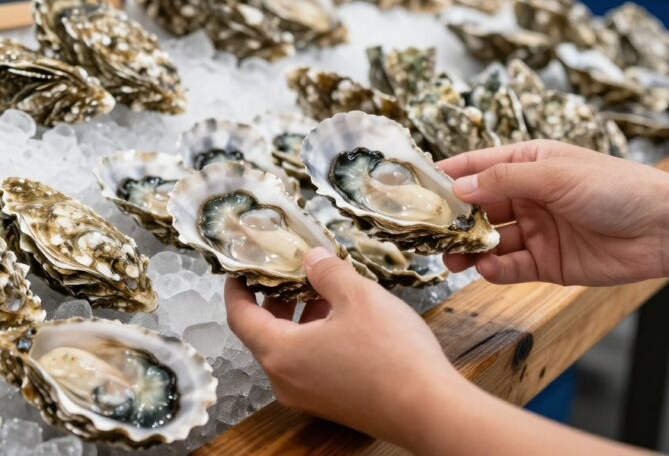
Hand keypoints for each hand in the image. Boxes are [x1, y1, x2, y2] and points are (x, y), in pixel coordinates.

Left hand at [224, 247, 460, 447]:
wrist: (431, 410)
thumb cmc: (391, 354)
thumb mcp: (357, 296)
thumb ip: (326, 272)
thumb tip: (311, 258)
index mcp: (280, 353)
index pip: (240, 317)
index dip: (237, 288)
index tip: (241, 268)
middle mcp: (285, 380)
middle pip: (264, 333)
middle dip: (275, 298)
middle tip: (288, 269)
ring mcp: (308, 396)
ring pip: (290, 348)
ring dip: (300, 317)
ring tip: (323, 288)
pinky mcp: (332, 404)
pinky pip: (310, 364)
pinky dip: (316, 337)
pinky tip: (343, 317)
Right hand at [439, 140, 668, 286]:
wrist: (664, 228)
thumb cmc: (615, 187)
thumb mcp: (553, 175)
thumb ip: (502, 181)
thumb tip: (457, 187)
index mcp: (528, 164)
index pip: (476, 167)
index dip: (445, 176)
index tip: (413, 188)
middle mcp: (527, 196)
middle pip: (477, 208)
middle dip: (452, 221)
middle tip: (427, 233)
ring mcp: (536, 230)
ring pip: (489, 240)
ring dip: (468, 249)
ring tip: (450, 259)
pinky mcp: (547, 262)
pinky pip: (510, 266)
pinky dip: (494, 269)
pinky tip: (485, 269)